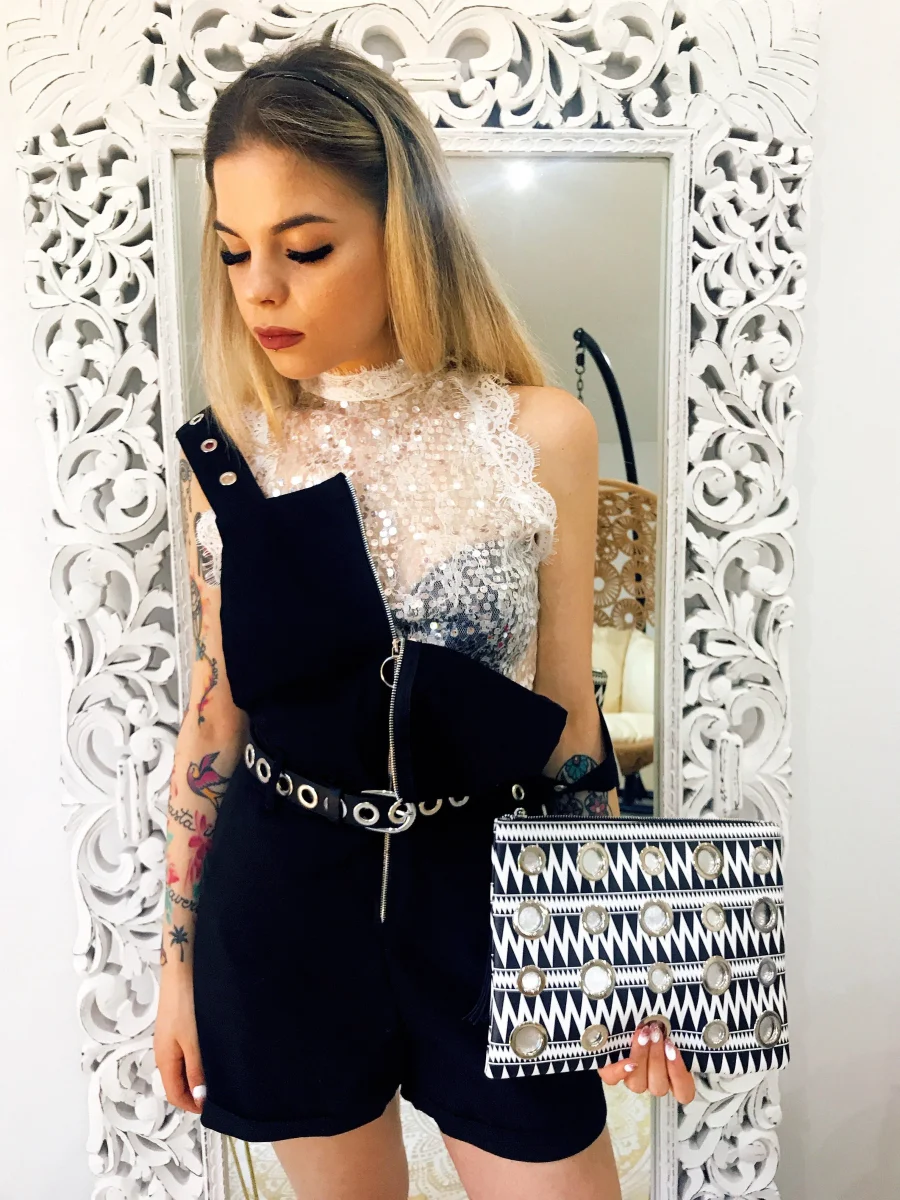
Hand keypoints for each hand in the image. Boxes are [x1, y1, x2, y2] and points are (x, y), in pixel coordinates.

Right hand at [153, 972, 207, 1114]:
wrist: (181, 971)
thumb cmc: (186, 1006)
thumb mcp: (193, 1042)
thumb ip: (196, 1070)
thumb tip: (198, 1098)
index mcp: (164, 1060)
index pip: (174, 1094)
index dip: (192, 1106)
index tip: (213, 1108)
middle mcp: (164, 1052)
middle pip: (177, 1082)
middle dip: (195, 1092)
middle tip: (219, 1093)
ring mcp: (169, 1039)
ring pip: (182, 1067)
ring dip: (197, 1076)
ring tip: (218, 1076)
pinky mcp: (177, 1027)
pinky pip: (185, 1053)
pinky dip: (197, 1061)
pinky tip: (211, 1055)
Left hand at [597, 1020, 695, 1103]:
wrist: (623, 1001)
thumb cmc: (653, 1012)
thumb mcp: (670, 1020)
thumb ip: (678, 1033)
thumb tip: (695, 1029)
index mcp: (671, 1073)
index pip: (683, 1092)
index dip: (679, 1075)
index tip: (673, 1049)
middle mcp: (652, 1079)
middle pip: (659, 1086)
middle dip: (657, 1058)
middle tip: (656, 1032)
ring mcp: (632, 1078)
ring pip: (638, 1084)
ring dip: (641, 1058)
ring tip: (643, 1035)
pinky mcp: (611, 1070)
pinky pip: (612, 1078)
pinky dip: (618, 1070)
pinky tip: (625, 1060)